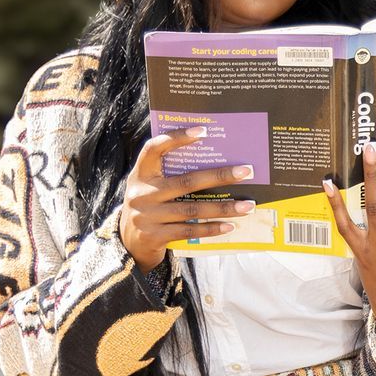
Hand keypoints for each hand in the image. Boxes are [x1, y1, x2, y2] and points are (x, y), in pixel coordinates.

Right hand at [120, 126, 259, 270]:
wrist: (128, 244)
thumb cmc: (150, 207)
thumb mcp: (150, 187)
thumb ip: (170, 175)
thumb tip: (215, 163)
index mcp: (140, 173)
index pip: (154, 148)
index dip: (176, 138)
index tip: (203, 131)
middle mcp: (142, 193)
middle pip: (186, 182)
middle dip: (219, 176)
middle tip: (246, 172)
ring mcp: (147, 216)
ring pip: (192, 210)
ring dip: (223, 208)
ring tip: (247, 205)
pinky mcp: (154, 236)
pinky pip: (189, 231)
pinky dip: (211, 228)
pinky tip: (230, 225)